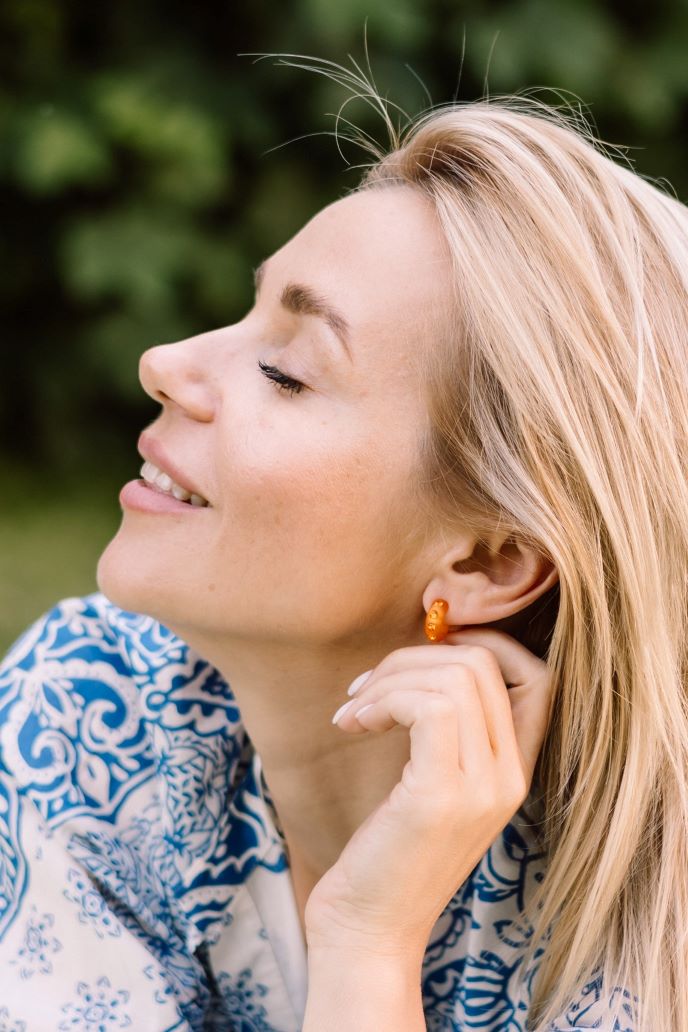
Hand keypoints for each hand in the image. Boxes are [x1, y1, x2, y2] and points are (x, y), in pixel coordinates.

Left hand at [303, 627, 552, 960]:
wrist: (368, 933)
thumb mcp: (429, 784)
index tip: (423, 658)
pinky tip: (353, 724)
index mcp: (513, 772)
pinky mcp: (440, 797)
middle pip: (482, 664)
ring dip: (388, 677)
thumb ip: (442, 731)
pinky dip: (382, 698)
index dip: (484, 644)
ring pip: (453, 677)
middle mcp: (509, 778)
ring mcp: (481, 789)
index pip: (538, 676)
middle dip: (412, 657)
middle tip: (365, 689)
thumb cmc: (386, 853)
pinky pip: (427, 706)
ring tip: (353, 711)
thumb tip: (417, 655)